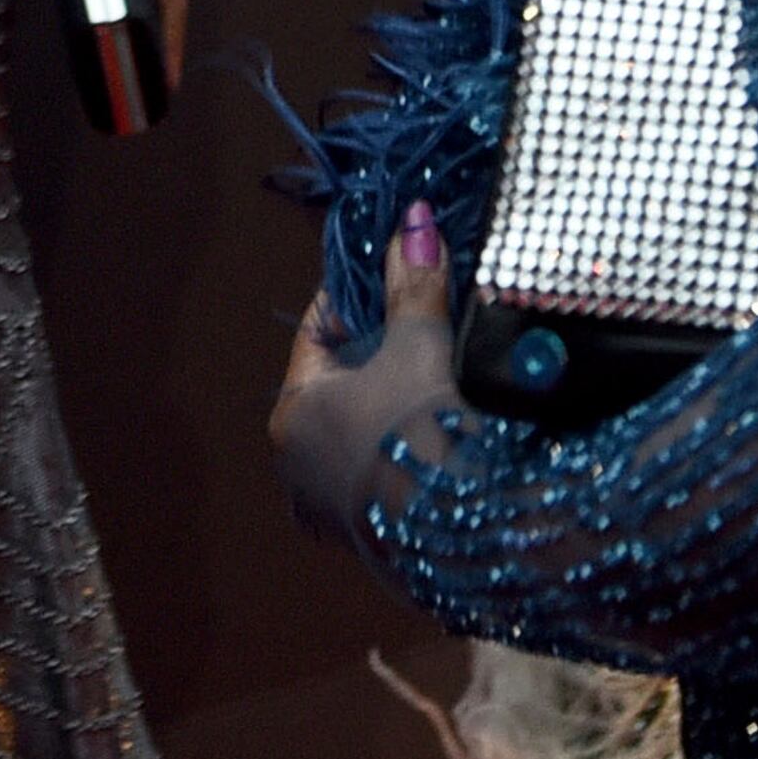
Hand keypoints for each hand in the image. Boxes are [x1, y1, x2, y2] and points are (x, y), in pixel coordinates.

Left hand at [271, 201, 463, 560]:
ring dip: (394, 404)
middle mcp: (295, 465)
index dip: (361, 298)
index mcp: (291, 412)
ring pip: (359, 432)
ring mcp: (329, 509)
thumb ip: (413, 284)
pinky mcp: (368, 539)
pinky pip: (380, 475)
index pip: (319, 333)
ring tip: (442, 376)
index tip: (398, 274)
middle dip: (382, 352)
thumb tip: (414, 218)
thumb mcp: (419, 346)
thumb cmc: (423, 431)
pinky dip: (404, 450)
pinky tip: (442, 435)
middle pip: (340, 384)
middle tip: (428, 323)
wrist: (467, 536)